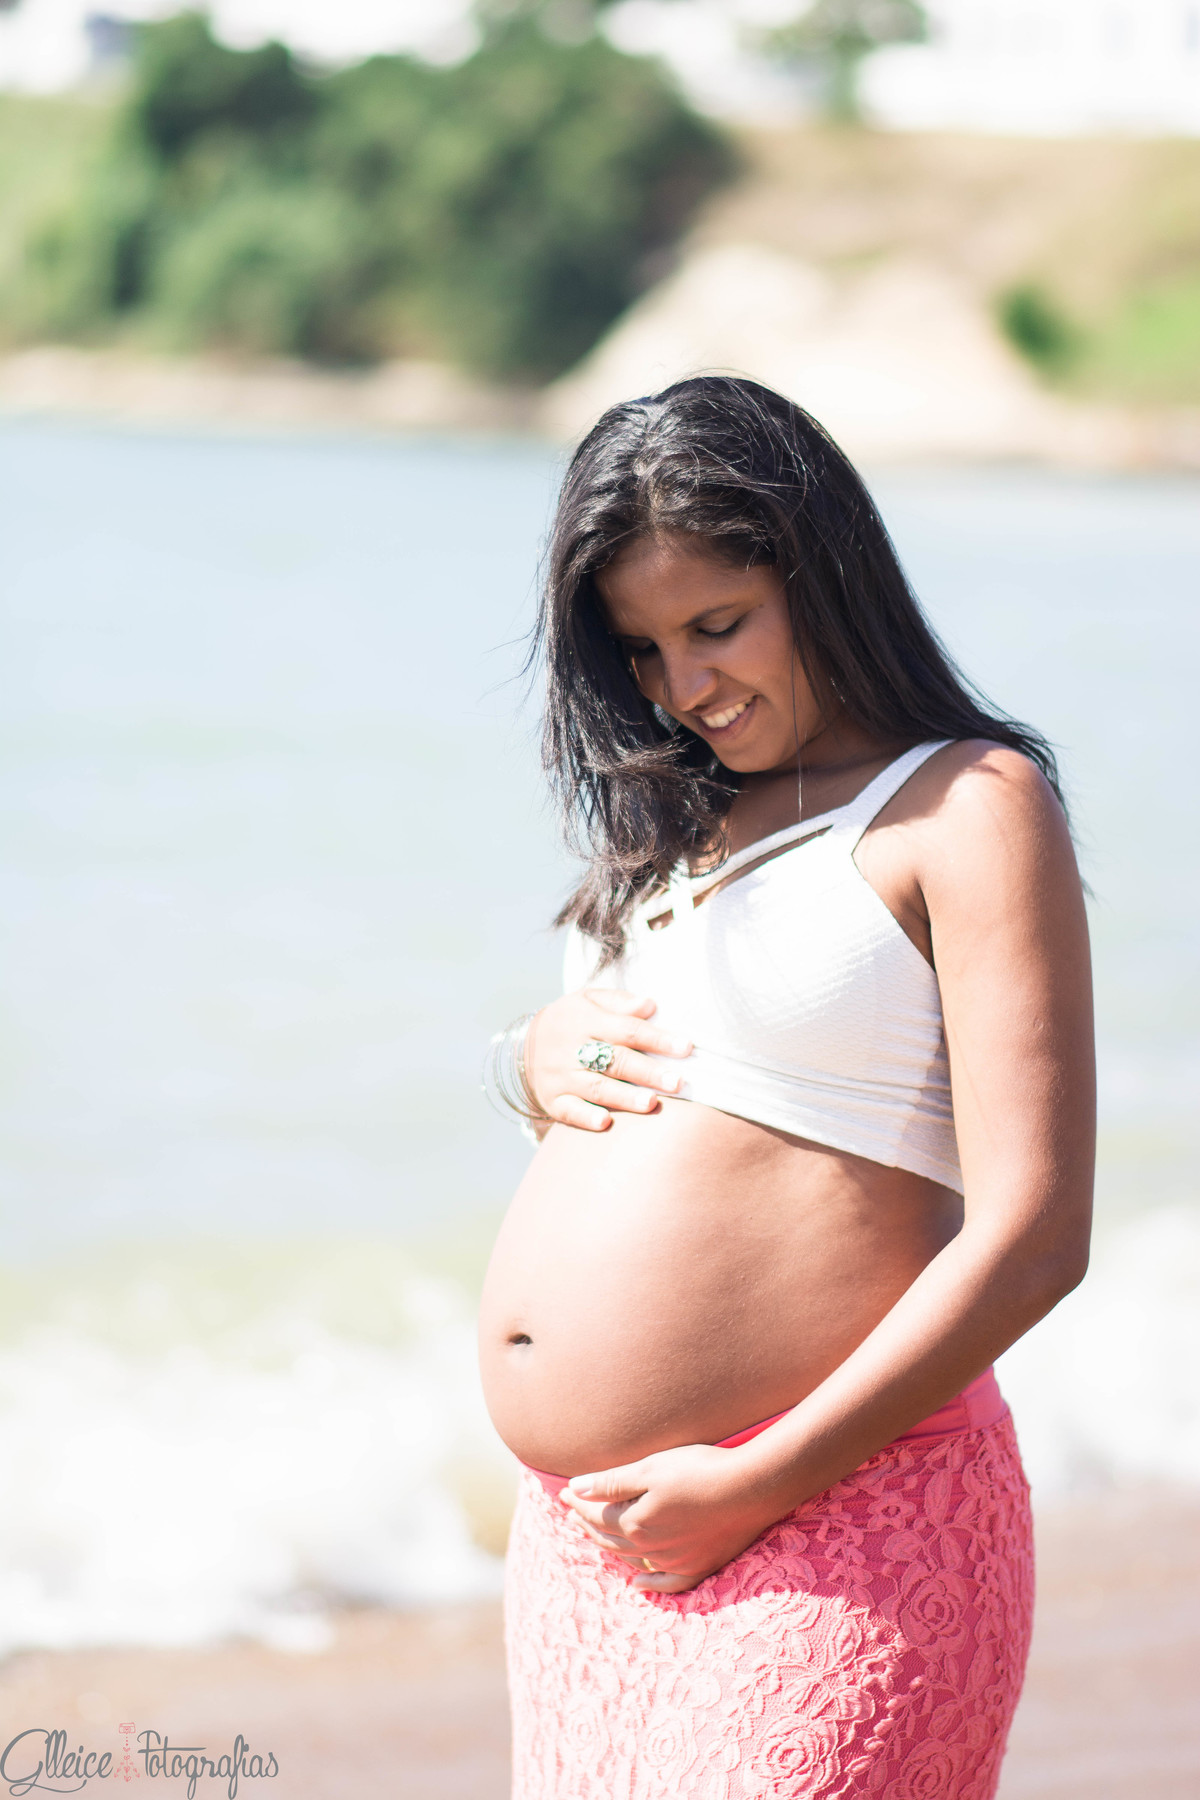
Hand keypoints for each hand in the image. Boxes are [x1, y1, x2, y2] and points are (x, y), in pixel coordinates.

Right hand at [526, 989, 691, 1131]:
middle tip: (677, 1082)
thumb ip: (619, 1002)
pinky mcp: (552, 1100)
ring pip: (595, 1087)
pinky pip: (568, 1111)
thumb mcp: (589, 1000)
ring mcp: (560, 1076)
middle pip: (614, 1060)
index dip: (657, 1039)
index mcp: (584, 1019)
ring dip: (624, 1097)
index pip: (627, 1029)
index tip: (686, 1048)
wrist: (523, 1045)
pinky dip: (586, 1118)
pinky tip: (606, 1123)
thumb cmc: (571, 1021)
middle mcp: (571, 1049)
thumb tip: (650, 1005)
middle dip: (647, 1072)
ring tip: (651, 1103)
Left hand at [559, 1442, 785, 1592]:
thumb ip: (611, 1483)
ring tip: (597, 1536)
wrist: (752, 1489)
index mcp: (635, 1523)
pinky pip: (668, 1583)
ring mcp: (676, 1562)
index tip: (565, 1491)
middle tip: (574, 1511)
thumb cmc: (700, 1470)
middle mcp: (650, 1548)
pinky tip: (639, 1584)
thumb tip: (574, 1490)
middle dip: (588, 1523)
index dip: (578, 1502)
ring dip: (611, 1547)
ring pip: (632, 1560)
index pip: (596, 1514)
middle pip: (610, 1538)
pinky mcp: (700, 1567)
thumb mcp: (651, 1468)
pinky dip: (651, 1584)